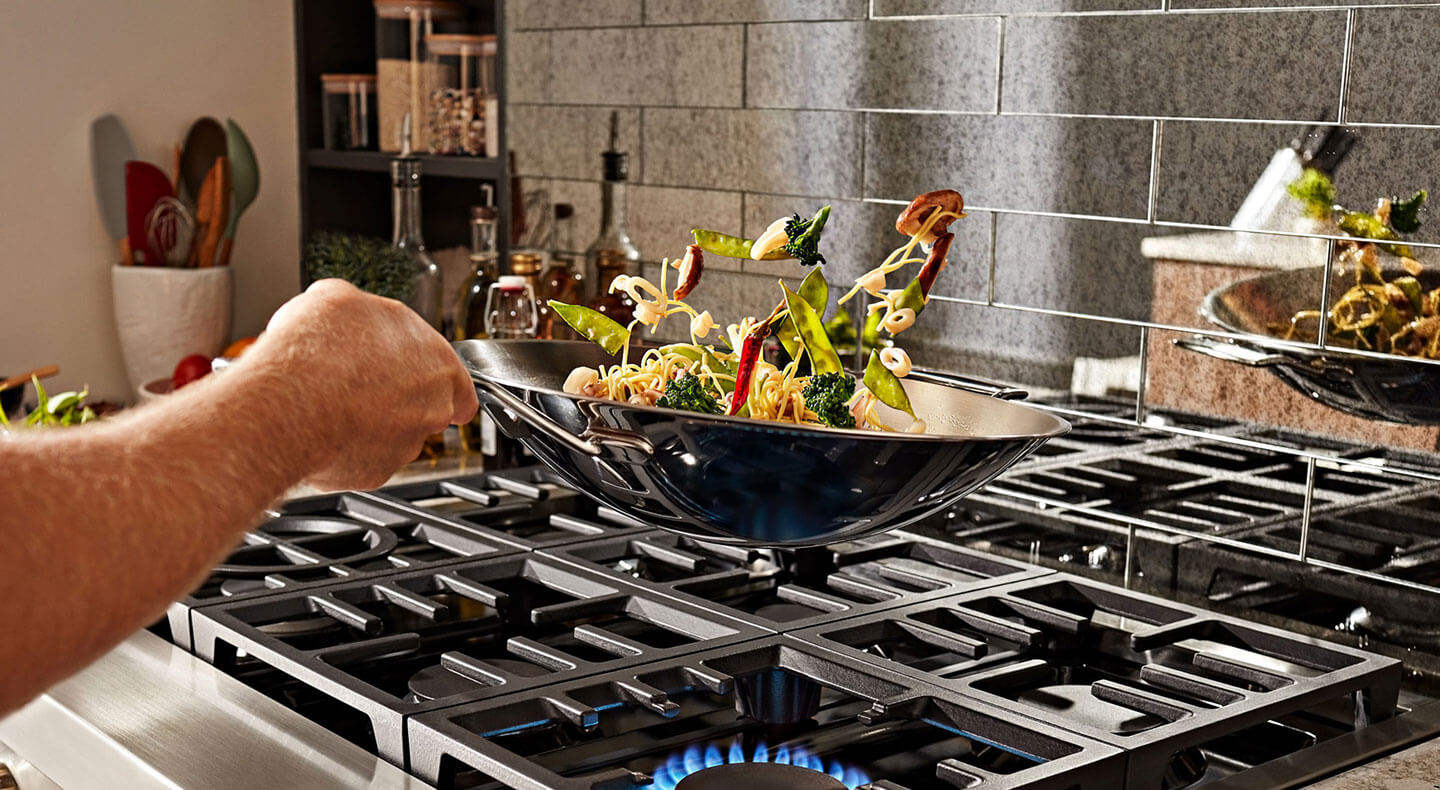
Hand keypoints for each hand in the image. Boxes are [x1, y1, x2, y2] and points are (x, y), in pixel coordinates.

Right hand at [251, 279, 477, 488]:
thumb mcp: (337, 298)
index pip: (457, 381)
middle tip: (360, 386)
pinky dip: (343, 449)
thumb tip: (352, 312)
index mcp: (438, 362)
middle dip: (396, 401)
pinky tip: (321, 428)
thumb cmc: (319, 350)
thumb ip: (363, 311)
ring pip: (393, 437)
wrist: (291, 400)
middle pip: (425, 409)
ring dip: (369, 425)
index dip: (435, 380)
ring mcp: (405, 445)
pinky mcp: (375, 473)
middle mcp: (432, 408)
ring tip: (332, 404)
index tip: (416, 378)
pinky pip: (362, 461)